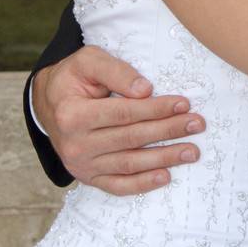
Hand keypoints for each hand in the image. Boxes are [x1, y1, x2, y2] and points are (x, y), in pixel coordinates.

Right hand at [34, 47, 204, 194]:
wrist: (50, 105)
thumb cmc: (74, 79)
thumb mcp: (88, 61)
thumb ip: (115, 71)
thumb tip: (145, 90)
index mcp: (73, 114)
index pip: (123, 113)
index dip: (155, 109)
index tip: (183, 103)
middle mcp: (75, 144)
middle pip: (131, 138)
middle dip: (168, 131)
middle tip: (196, 124)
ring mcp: (81, 164)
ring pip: (129, 164)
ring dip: (164, 159)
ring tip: (192, 151)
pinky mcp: (88, 177)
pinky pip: (118, 186)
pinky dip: (142, 184)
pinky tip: (166, 176)